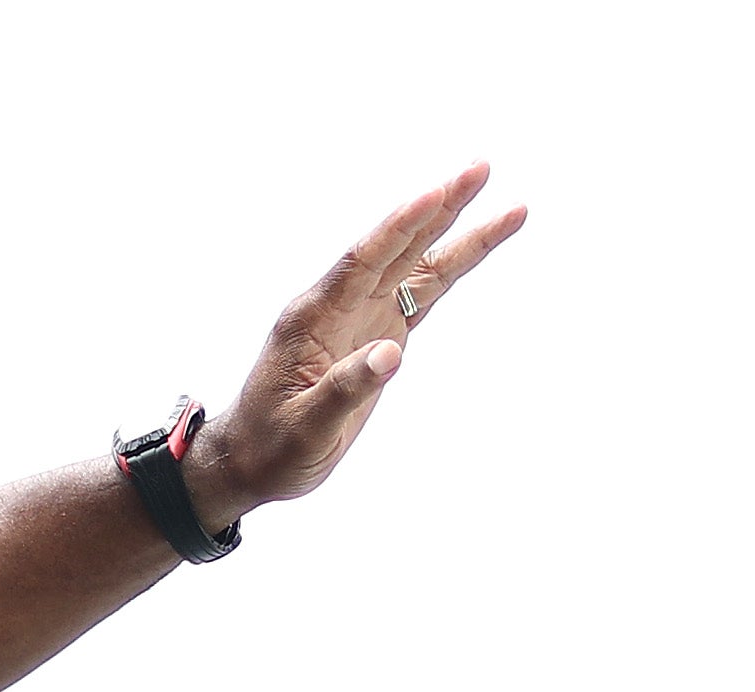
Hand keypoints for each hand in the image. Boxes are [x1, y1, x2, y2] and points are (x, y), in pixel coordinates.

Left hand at [186, 162, 525, 528]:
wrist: (253, 460)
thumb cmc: (272, 447)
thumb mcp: (305, 428)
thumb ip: (345, 390)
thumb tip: (392, 354)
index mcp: (312, 318)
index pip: (362, 262)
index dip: (399, 228)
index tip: (435, 194)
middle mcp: (338, 306)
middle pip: (396, 247)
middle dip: (439, 208)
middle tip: (480, 169)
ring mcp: (360, 316)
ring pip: (415, 265)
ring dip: (454, 230)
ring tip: (500, 200)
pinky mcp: (378, 334)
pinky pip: (421, 294)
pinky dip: (449, 268)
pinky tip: (477, 243)